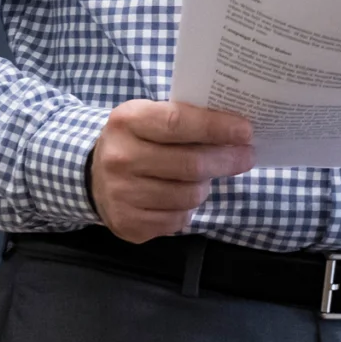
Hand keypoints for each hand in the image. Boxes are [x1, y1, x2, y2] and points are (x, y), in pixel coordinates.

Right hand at [87, 100, 254, 242]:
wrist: (93, 176)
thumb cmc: (136, 141)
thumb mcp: (150, 118)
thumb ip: (185, 120)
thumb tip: (236, 130)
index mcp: (127, 121)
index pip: (178, 123)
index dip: (216, 128)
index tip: (246, 131)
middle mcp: (120, 158)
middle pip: (190, 165)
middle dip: (226, 161)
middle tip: (246, 157)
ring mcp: (121, 194)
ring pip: (188, 196)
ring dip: (205, 187)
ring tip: (202, 178)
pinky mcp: (127, 223)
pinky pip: (177, 220)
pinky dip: (188, 209)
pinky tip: (180, 197)